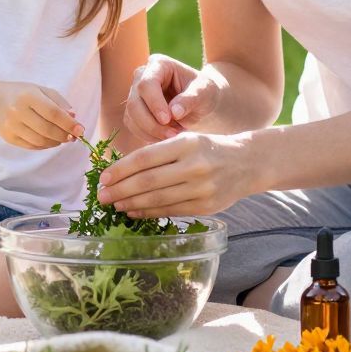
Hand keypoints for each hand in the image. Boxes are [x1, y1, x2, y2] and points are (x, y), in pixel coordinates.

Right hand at [0, 83, 83, 149]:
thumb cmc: (23, 94)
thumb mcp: (42, 90)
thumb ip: (59, 102)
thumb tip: (74, 118)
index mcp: (28, 96)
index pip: (53, 113)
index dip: (69, 124)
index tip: (81, 130)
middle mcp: (17, 111)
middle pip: (47, 129)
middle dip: (64, 135)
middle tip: (73, 136)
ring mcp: (11, 126)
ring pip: (40, 141)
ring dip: (56, 142)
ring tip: (63, 138)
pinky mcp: (8, 137)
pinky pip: (32, 146)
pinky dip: (45, 145)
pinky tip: (50, 140)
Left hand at [95, 131, 253, 216]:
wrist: (248, 163)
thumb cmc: (209, 148)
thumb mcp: (186, 139)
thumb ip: (159, 153)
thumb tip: (121, 171)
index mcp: (186, 143)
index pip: (145, 158)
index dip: (121, 170)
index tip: (104, 178)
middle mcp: (194, 165)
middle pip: (148, 181)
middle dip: (120, 190)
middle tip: (102, 196)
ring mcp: (201, 188)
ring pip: (157, 199)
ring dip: (131, 204)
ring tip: (115, 204)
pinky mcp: (206, 207)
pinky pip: (170, 211)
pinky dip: (149, 212)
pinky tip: (135, 211)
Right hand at [123, 54, 219, 142]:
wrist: (201, 102)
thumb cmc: (204, 92)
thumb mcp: (204, 92)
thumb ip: (190, 99)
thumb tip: (174, 112)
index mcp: (158, 64)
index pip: (147, 84)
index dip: (154, 104)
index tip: (168, 120)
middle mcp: (142, 76)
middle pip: (134, 102)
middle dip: (152, 123)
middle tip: (173, 135)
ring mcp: (135, 93)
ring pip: (131, 117)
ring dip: (151, 132)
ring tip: (173, 136)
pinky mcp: (134, 110)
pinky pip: (133, 126)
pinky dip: (148, 136)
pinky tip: (165, 138)